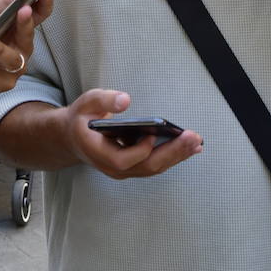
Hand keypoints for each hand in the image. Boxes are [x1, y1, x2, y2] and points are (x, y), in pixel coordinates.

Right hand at [63, 90, 202, 179]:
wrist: (73, 137)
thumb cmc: (81, 119)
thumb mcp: (86, 103)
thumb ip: (104, 101)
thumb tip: (125, 100)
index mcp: (97, 152)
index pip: (122, 160)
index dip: (140, 149)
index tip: (153, 133)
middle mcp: (112, 167)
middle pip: (146, 167)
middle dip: (172, 153)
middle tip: (194, 139)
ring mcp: (124, 170)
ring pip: (153, 167)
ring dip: (177, 155)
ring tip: (197, 142)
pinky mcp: (134, 166)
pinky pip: (155, 163)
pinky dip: (173, 155)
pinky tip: (190, 146)